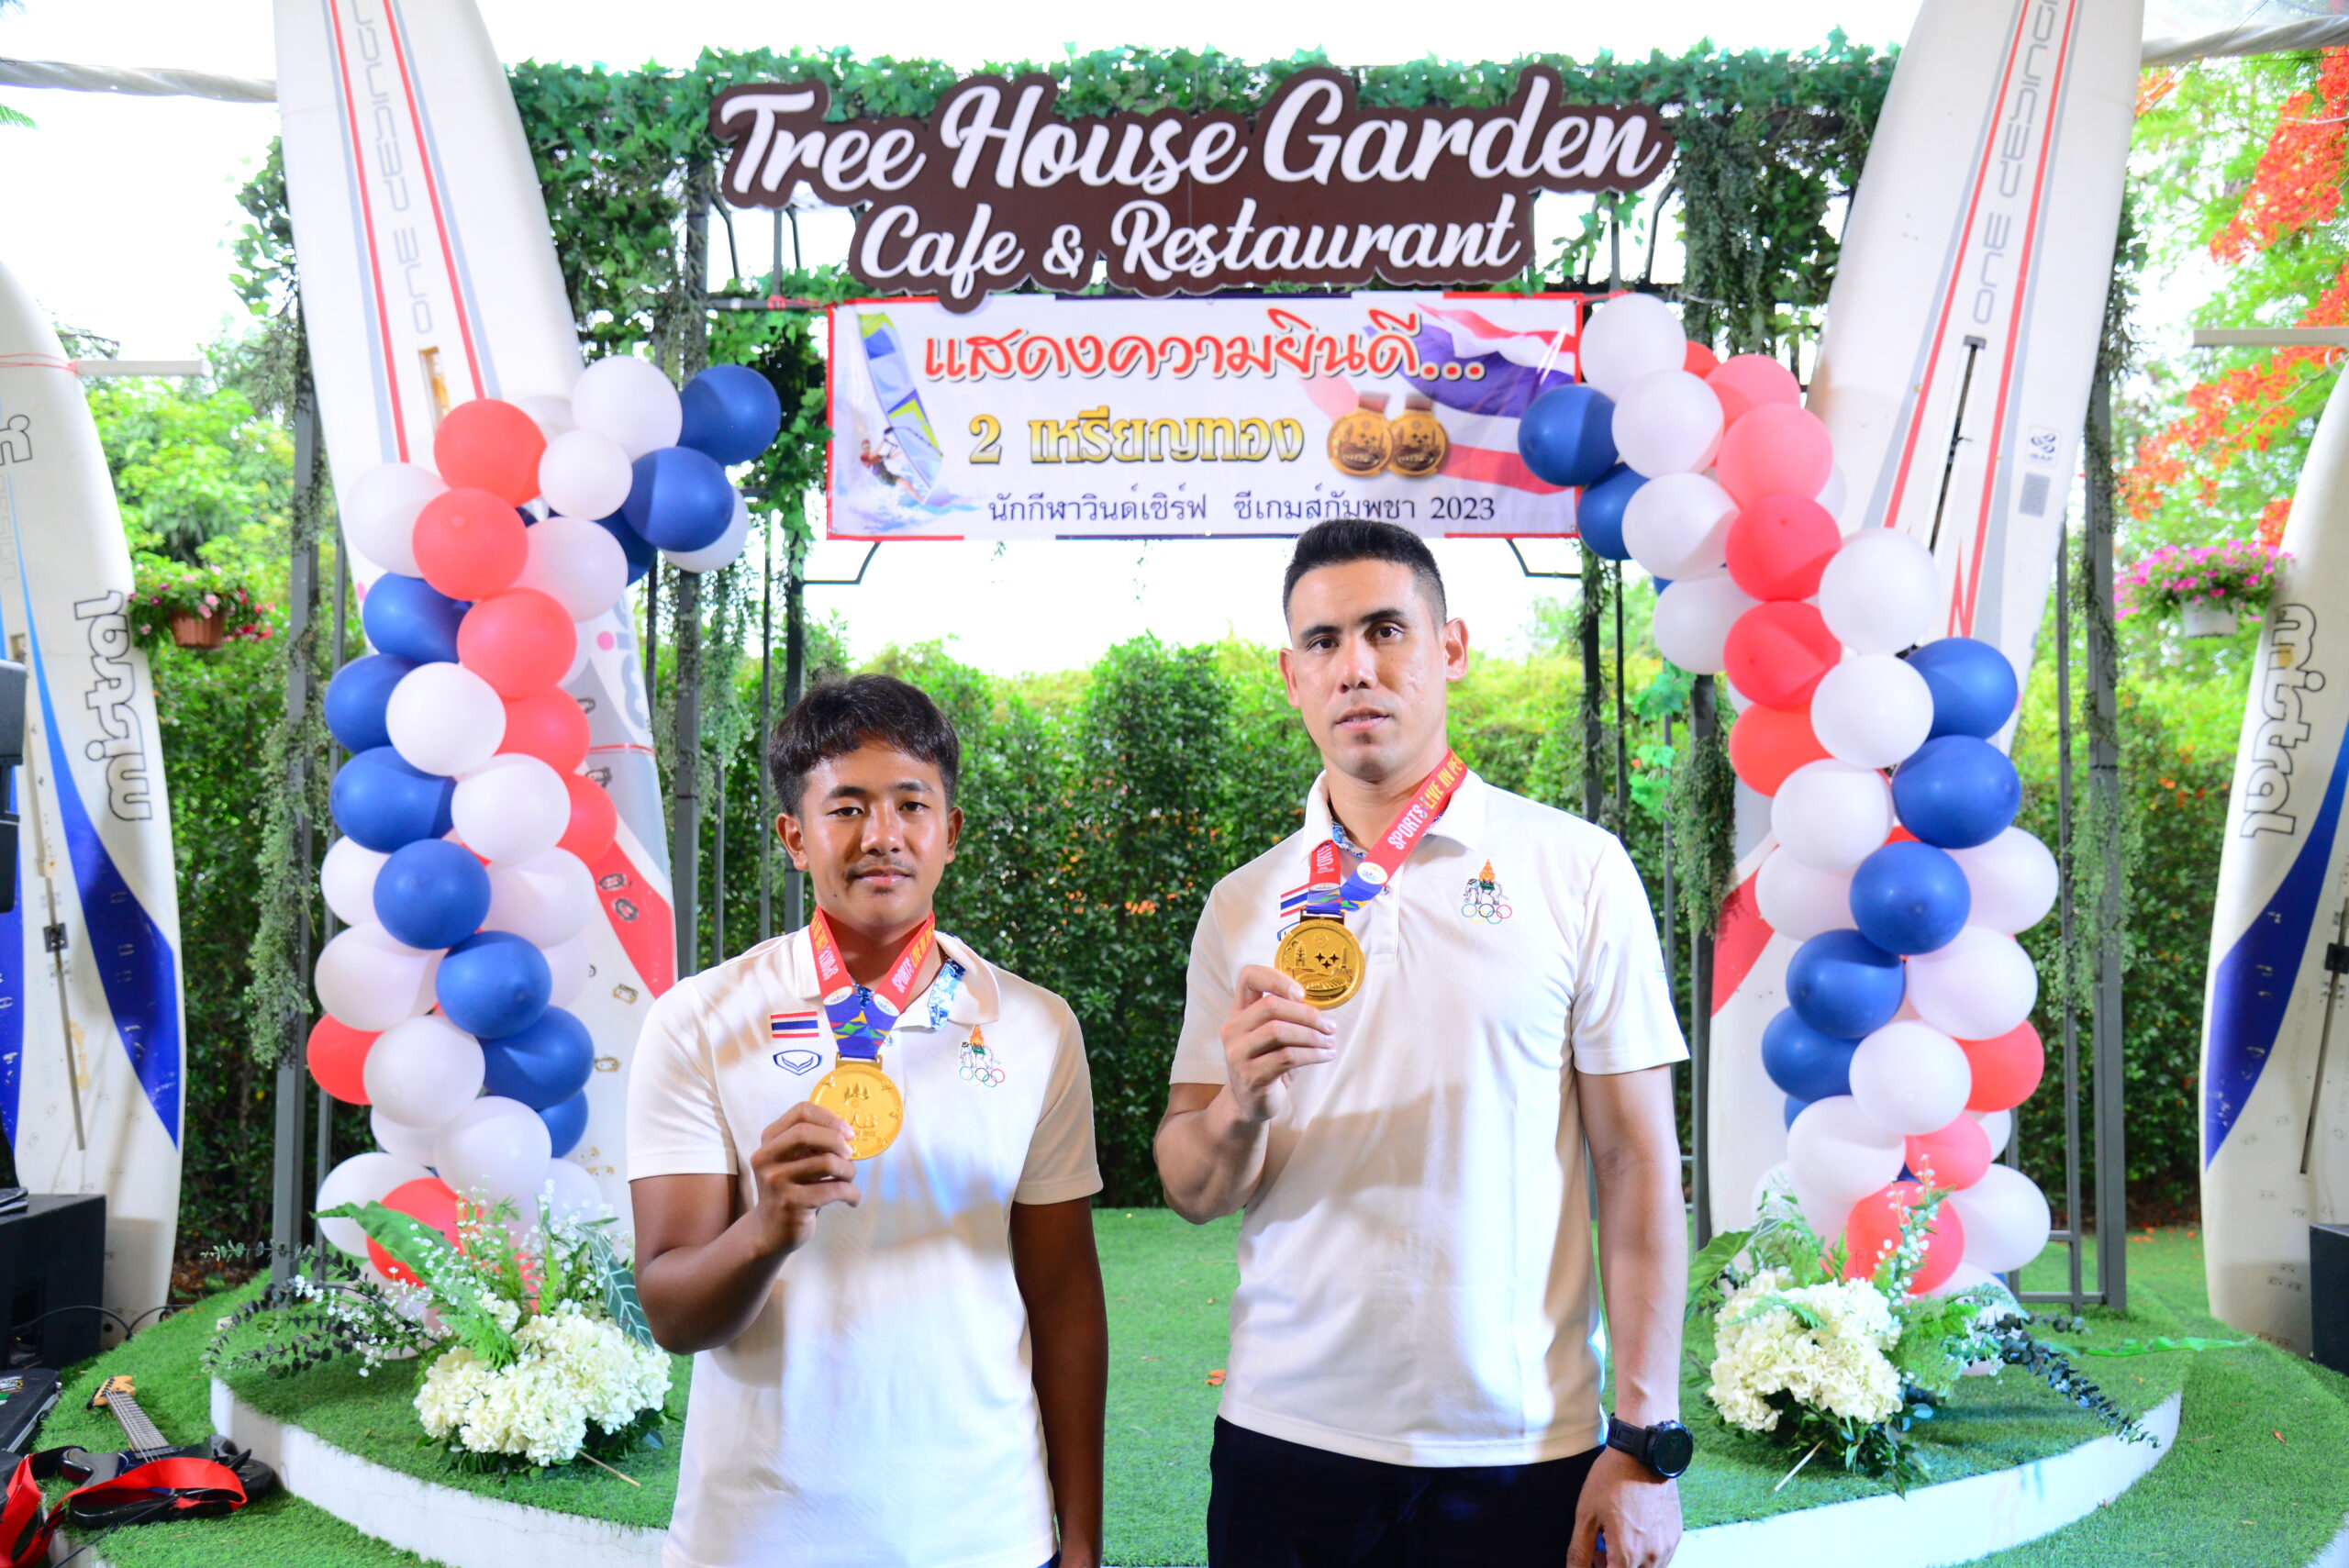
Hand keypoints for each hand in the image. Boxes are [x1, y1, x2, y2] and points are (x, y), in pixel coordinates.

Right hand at [746, 1103, 860, 1258]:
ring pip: (826, 1162)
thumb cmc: (793, 1189)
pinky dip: (852, 1193)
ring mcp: (776, 1182)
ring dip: (848, 1171)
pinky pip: (834, 1190)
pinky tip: (852, 1199)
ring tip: (848, 1180)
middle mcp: (767, 1158)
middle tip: (850, 1154)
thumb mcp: (794, 1161)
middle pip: (807, 1133)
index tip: (847, 1132)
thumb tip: (848, 1132)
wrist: (770, 1231)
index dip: (829, 1118)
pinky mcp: (791, 1204)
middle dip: (837, 1141)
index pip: (801, 1112)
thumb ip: (813, 1144)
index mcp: (770, 1141)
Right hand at [1220, 964, 1337, 1124]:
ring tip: (1330, 1041)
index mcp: (1239, 1012)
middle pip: (1270, 1006)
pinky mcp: (1252, 1076)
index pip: (1249, 978)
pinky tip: (1325, 1055)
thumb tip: (1322, 1006)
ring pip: (1279, 1031)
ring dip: (1312, 1035)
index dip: (1277, 978)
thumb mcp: (1271, 1036)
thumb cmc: (1267, 1063)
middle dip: (1307, 1014)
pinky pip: (1286, 1057)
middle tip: (1329, 1025)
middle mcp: (1233, 1029)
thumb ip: (1286, 1016)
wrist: (1249, 1103)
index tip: (1301, 993)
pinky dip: (1312, 1054)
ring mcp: (1238, 1054)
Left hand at [1568, 1447, 1679, 1567]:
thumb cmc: (1612, 1479)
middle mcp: (1652, 1555)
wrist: (1643, 1452)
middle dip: (1613, 1566)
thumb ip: (1580, 1551)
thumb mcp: (1586, 1515)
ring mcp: (1667, 1546)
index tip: (1594, 1559)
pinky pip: (1661, 1559)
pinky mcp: (1676, 1535)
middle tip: (1599, 1551)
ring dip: (1630, 1564)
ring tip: (1614, 1540)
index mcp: (1628, 1553)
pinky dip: (1645, 1555)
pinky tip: (1631, 1534)